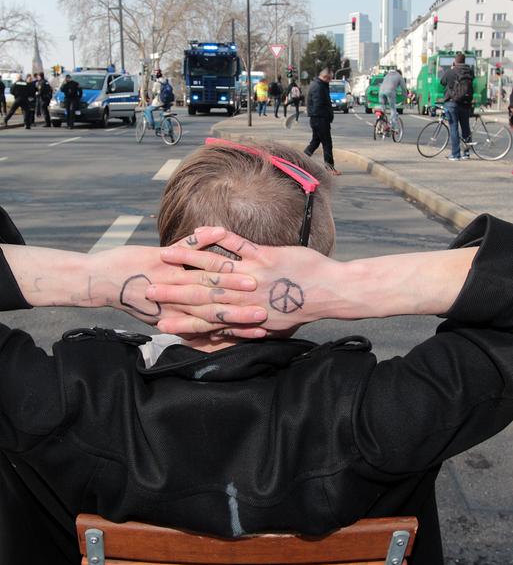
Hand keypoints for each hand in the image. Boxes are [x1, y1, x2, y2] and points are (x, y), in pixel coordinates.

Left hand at [91, 228, 266, 336]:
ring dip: (231, 274)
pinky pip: (186, 245)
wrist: (98, 282)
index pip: (212, 322)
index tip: (261, 327)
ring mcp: (169, 274)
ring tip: (254, 274)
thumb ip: (180, 323)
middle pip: (214, 301)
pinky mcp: (161, 255)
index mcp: (174, 313)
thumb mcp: (155, 316)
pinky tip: (221, 232)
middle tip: (266, 306)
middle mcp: (174, 296)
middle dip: (242, 305)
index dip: (238, 325)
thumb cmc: (128, 299)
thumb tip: (199, 335)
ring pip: (205, 276)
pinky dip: (204, 238)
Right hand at [147, 229, 340, 334]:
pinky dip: (217, 238)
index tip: (157, 322)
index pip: (205, 321)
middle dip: (172, 292)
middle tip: (147, 290)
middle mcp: (245, 299)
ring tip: (164, 256)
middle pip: (201, 294)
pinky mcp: (264, 256)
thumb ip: (252, 328)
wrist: (331, 293)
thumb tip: (236, 334)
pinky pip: (236, 245)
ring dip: (187, 261)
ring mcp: (253, 275)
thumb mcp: (276, 326)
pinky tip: (201, 230)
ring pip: (213, 268)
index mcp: (245, 316)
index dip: (180, 322)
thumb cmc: (304, 310)